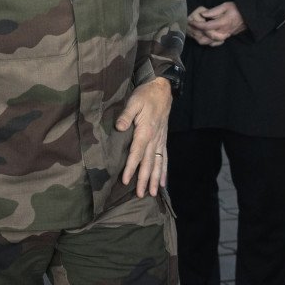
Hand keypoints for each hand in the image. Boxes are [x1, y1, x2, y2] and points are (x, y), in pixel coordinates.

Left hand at [116, 77, 171, 197]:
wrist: (162, 90)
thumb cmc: (145, 95)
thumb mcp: (133, 101)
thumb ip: (126, 115)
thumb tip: (119, 128)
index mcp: (145, 131)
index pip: (137, 153)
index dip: (131, 167)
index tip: (125, 180)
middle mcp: (154, 139)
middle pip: (148, 163)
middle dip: (145, 180)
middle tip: (141, 194)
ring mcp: (160, 141)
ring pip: (158, 164)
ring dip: (156, 179)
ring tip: (154, 194)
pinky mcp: (163, 139)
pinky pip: (165, 158)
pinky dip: (165, 171)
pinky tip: (164, 182)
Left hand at [188, 2, 245, 45]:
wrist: (248, 16)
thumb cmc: (236, 9)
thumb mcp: (225, 6)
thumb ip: (213, 11)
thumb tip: (203, 14)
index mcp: (223, 22)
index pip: (207, 26)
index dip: (198, 25)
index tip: (191, 22)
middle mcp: (224, 31)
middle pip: (208, 36)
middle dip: (198, 32)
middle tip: (191, 27)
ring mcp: (225, 35)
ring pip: (211, 42)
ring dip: (202, 38)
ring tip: (196, 32)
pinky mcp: (226, 37)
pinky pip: (216, 43)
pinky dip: (209, 41)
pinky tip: (204, 36)